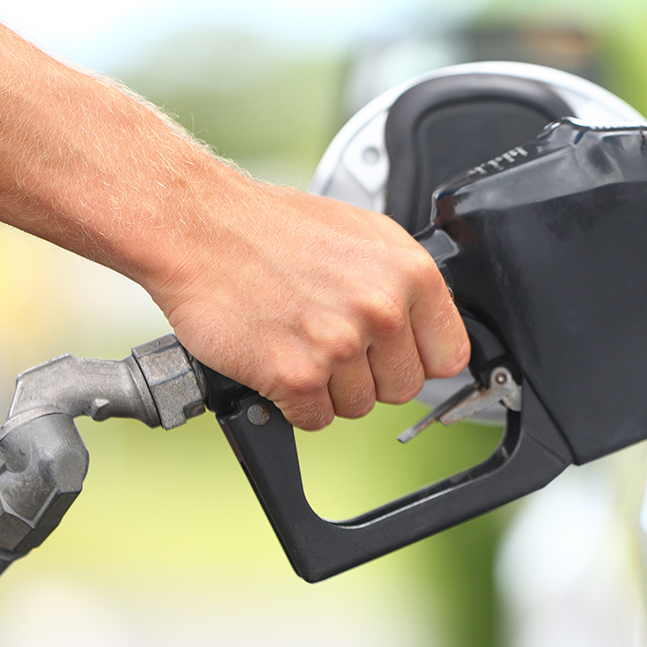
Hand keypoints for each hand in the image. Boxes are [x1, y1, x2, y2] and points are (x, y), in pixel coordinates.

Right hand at [151, 180, 469, 429]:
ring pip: (358, 407)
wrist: (198, 227)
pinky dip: (293, 402)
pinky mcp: (297, 376)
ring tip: (299, 341)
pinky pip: (315, 419)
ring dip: (328, 388)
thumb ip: (403, 284)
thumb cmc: (272, 228)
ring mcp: (340, 345)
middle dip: (369, 374)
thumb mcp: (363, 235)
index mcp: (410, 274)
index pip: (448, 356)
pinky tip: (278, 360)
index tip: (394, 355)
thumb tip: (430, 329)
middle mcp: (382, 310)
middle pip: (402, 388)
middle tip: (331, 340)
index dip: (417, 359)